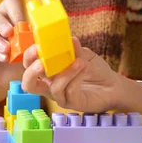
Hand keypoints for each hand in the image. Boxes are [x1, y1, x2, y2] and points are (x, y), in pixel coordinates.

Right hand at [0, 0, 25, 112]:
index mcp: (1, 17)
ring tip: (7, 49)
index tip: (24, 26)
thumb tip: (39, 37)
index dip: (16, 11)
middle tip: (11, 32)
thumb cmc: (10, 66)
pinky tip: (1, 57)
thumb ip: (30, 45)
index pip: (8, 3)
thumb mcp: (24, 54)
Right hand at [22, 37, 141, 123]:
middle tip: (42, 61)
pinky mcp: (73, 103)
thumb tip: (69, 39)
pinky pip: (69, 91)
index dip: (29, 56)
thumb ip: (74, 49)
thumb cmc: (94, 70)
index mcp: (48, 72)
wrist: (113, 85)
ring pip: (53, 87)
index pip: (29, 65)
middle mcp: (50, 85)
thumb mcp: (83, 55)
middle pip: (28, 84)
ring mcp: (61, 96)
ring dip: (65, 72)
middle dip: (32, 71)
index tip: (37, 46)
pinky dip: (76, 77)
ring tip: (79, 61)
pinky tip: (84, 67)